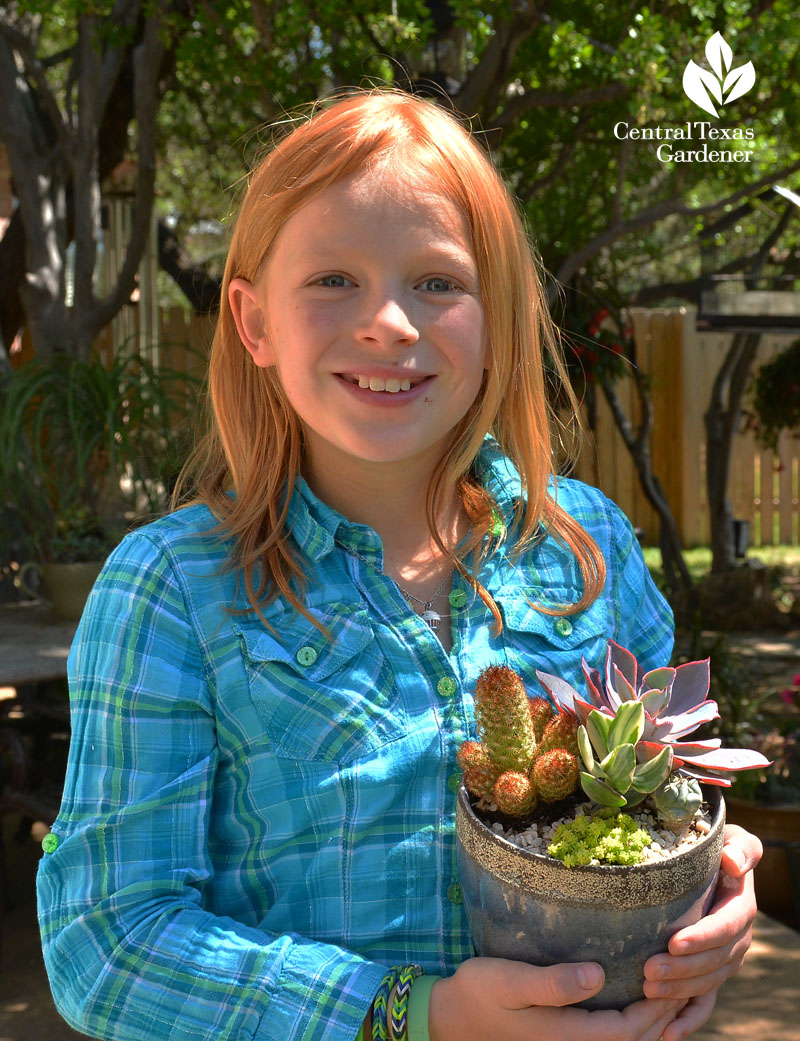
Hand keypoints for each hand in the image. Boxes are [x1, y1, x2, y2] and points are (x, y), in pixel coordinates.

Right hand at [429, 957, 684, 1040]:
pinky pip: (609, 1039)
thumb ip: (553, 983)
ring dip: (652, 1022)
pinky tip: (636, 1002)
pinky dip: (632, 1026)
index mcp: (570, 1036)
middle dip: (664, 1013)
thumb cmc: (478, 993)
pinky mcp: (563, 1039)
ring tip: (670, 991)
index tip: (674, 972)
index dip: (658, 1005)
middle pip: (636, 1040)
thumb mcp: (510, 981)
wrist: (449, 1020)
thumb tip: (599, 975)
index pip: (631, 1029)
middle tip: (685, 977)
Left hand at [642, 823, 762, 1040]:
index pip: (726, 927)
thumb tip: (734, 863)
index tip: (672, 942)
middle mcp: (737, 937)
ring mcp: (724, 959)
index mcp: (740, 906)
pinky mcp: (711, 972)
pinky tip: (668, 1034)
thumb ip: (740, 848)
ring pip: (707, 982)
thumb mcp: (731, 837)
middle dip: (683, 969)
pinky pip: (705, 1002)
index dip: (703, 937)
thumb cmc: (712, 844)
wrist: (710, 861)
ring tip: (647, 991)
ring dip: (679, 991)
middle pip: (714, 961)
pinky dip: (689, 1020)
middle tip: (648, 971)